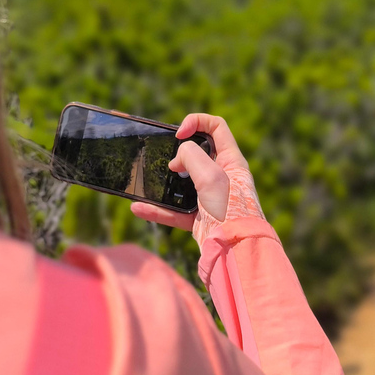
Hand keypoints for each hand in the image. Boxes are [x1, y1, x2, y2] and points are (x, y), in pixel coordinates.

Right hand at [130, 114, 250, 233]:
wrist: (235, 252)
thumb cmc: (230, 212)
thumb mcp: (211, 176)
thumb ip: (191, 156)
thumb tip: (177, 160)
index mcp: (232, 161)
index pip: (216, 127)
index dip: (196, 123)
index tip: (179, 134)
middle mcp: (222, 176)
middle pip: (197, 153)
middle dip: (178, 154)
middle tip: (172, 165)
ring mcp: (209, 197)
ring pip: (182, 182)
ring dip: (165, 182)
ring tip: (152, 183)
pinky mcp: (199, 218)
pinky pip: (174, 210)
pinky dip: (157, 210)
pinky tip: (139, 208)